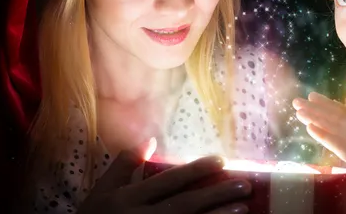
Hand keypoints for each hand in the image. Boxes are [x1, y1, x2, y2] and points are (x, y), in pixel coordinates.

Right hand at [79, 145, 250, 213]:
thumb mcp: (102, 191)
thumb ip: (123, 164)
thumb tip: (149, 139)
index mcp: (128, 199)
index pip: (168, 181)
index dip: (195, 171)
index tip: (221, 161)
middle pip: (185, 205)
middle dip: (216, 194)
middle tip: (244, 185)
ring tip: (242, 208)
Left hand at [292, 92, 345, 206]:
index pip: (345, 112)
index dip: (327, 104)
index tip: (313, 97)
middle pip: (336, 115)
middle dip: (315, 108)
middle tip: (297, 100)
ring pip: (333, 126)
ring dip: (314, 117)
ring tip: (298, 110)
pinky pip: (336, 144)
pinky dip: (322, 135)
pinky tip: (310, 128)